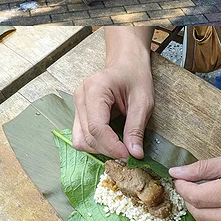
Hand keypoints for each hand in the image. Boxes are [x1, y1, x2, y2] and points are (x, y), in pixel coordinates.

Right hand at [72, 35, 153, 159]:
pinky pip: (82, 135)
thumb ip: (136, 128)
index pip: (97, 127)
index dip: (111, 146)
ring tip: (121, 148)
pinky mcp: (79, 112)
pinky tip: (113, 141)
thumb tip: (134, 154)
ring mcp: (77, 105)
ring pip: (80, 140)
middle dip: (107, 149)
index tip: (128, 156)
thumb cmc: (136, 77)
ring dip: (100, 149)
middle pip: (86, 136)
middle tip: (129, 155)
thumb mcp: (143, 102)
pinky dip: (97, 143)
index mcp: (95, 89)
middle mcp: (80, 97)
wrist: (127, 64)